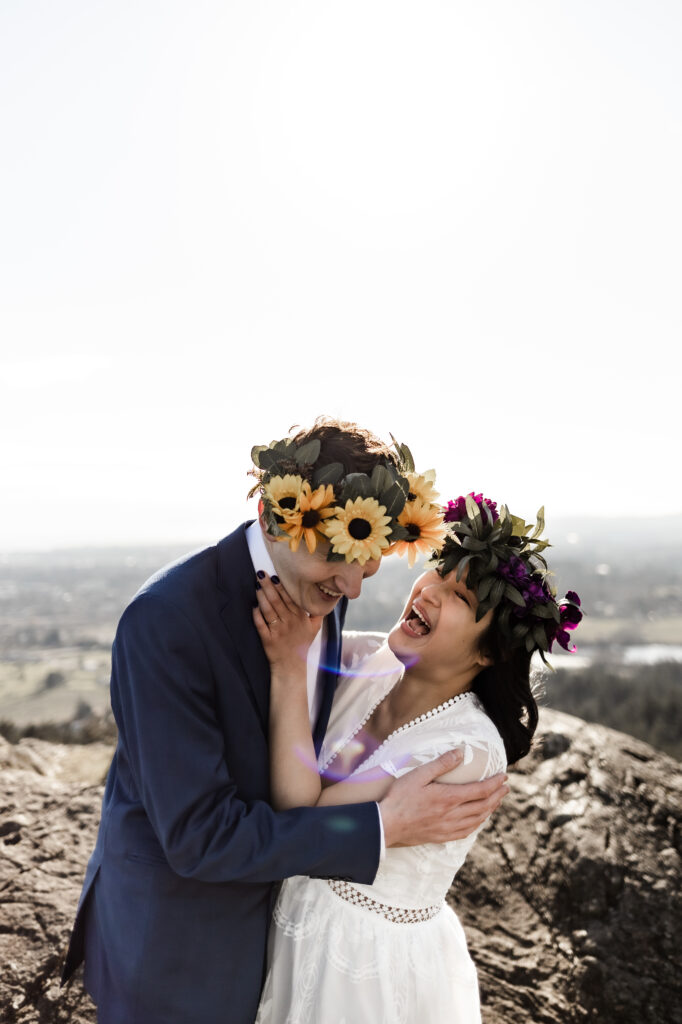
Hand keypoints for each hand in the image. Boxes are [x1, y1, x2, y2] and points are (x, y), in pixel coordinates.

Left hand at [253, 574, 322, 674]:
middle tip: (261, 575)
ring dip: (262, 597)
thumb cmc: (302, 644)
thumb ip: (318, 612)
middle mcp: (289, 622)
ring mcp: (278, 631)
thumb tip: (322, 596)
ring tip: (257, 586)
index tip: (275, 576)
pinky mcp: (267, 639)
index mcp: (300, 617)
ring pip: (269, 610)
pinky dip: (256, 615)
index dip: (282, 586)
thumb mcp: (315, 628)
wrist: (292, 666)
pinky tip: (253, 606)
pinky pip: (261, 624)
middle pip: (278, 601)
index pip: (290, 598)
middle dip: (269, 586)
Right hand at [379, 750, 508, 846]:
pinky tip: (478, 820)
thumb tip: (460, 753)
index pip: (481, 790)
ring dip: (490, 809)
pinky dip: (477, 824)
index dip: (495, 783)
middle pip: (483, 806)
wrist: (386, 825)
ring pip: (477, 820)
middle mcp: (453, 815)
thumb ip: (441, 764)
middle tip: (506, 788)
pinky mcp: (441, 837)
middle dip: (497, 796)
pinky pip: (466, 832)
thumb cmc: (400, 798)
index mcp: (449, 798)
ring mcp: (448, 828)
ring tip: (496, 801)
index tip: (504, 776)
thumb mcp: (419, 775)